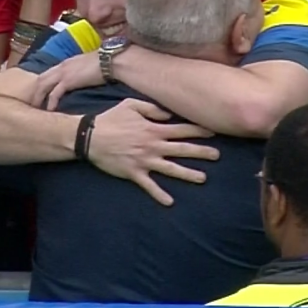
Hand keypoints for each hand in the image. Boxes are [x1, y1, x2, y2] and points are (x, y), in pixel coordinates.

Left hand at [35, 52, 102, 109]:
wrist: (109, 60)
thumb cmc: (103, 63)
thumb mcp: (86, 66)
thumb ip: (79, 72)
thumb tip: (80, 80)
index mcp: (65, 63)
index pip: (48, 73)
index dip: (41, 85)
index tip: (39, 95)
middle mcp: (61, 67)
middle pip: (40, 79)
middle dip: (34, 92)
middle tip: (32, 104)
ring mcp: (63, 73)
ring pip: (43, 85)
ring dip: (38, 97)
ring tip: (36, 109)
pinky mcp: (68, 81)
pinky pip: (54, 93)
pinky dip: (50, 102)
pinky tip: (50, 110)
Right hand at [86, 99, 219, 205]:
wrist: (90, 137)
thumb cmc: (110, 119)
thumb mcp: (131, 105)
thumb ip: (152, 108)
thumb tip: (168, 115)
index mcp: (154, 129)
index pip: (181, 129)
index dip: (198, 130)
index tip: (213, 132)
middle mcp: (153, 146)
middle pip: (182, 149)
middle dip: (201, 152)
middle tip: (217, 156)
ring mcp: (145, 161)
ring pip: (171, 169)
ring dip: (188, 174)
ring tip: (203, 178)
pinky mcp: (134, 173)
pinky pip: (149, 186)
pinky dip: (159, 194)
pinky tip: (170, 202)